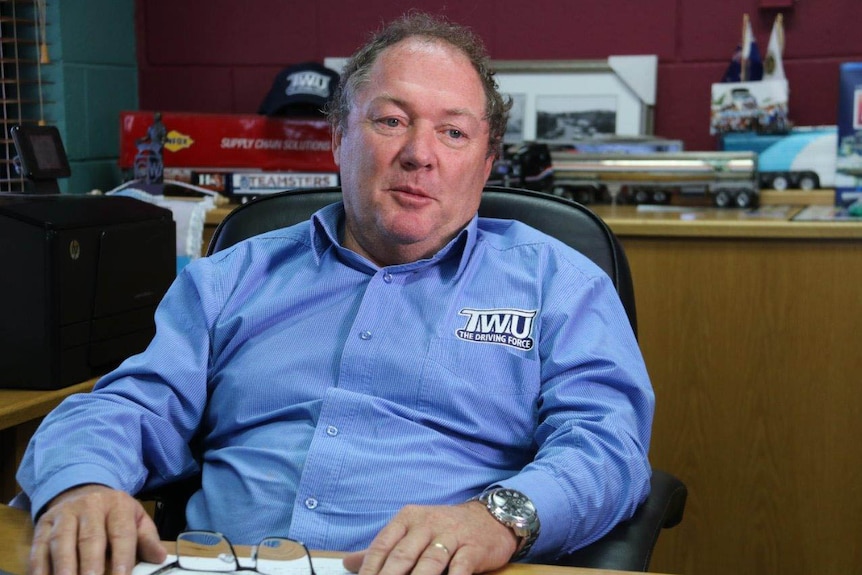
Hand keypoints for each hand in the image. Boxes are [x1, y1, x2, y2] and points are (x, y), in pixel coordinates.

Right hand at [29, 484, 165, 574]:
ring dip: (63, 567)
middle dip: (90, 565)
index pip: (121, 532)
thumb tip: (160, 557)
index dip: (121, 557)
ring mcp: (64, 514)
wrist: (84, 491)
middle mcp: (90, 506)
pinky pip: (39, 546)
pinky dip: (39, 566)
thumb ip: (147, 538)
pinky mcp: (44, 523)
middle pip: (89, 538)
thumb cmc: (114, 513)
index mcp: (118, 506)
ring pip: (61, 541)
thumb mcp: (136, 518)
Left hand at [342, 501, 516, 574]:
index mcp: (408, 518)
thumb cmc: (445, 528)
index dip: (369, 570)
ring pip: (429, 562)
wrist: (490, 518)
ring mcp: (451, 535)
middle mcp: (427, 524)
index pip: (382, 546)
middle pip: (402, 555)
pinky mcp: (473, 548)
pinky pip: (460, 567)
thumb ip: (384, 548)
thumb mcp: (412, 531)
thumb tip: (349, 563)